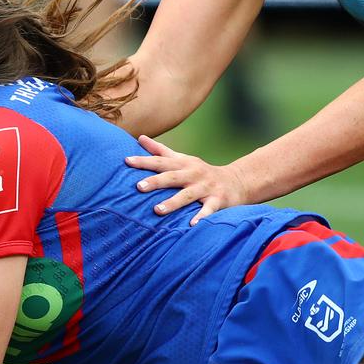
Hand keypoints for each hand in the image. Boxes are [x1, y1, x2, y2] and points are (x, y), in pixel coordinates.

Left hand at [125, 135, 250, 224]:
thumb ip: (161, 150)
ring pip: (187, 195)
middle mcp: (193, 174)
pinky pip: (208, 210)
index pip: (161, 161)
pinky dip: (202, 217)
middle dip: (155, 181)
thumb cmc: (201, 172)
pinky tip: (192, 225)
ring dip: (173, 202)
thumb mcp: (183, 159)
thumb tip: (140, 138)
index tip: (126, 160)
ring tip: (157, 210)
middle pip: (172, 177)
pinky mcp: (218, 200)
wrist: (237, 181)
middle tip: (138, 187)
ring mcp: (206, 188)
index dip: (144, 161)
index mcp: (183, 164)